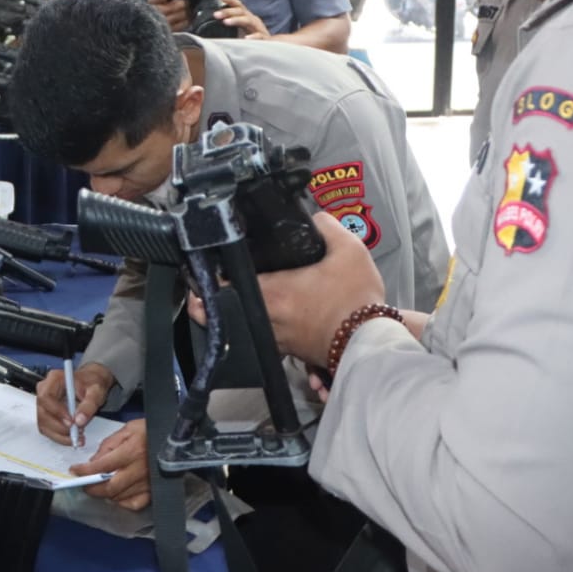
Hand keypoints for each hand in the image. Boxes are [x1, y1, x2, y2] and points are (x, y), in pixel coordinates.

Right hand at [36, 362, 114, 444]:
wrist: (90, 383)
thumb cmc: (91, 383)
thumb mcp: (96, 392)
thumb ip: (88, 405)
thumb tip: (79, 421)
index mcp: (54, 379)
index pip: (46, 397)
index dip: (56, 411)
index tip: (71, 421)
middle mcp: (45, 389)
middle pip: (43, 413)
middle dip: (59, 427)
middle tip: (77, 431)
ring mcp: (43, 402)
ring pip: (43, 424)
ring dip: (60, 434)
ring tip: (78, 435)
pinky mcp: (45, 413)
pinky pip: (47, 428)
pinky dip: (59, 436)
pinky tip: (73, 436)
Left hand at [72, 419, 150, 510]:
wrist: (177, 437)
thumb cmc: (151, 430)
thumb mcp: (127, 429)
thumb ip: (109, 445)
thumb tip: (94, 462)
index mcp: (131, 452)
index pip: (101, 466)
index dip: (84, 471)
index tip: (74, 471)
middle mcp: (138, 470)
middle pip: (109, 488)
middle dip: (92, 488)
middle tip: (84, 484)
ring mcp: (147, 483)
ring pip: (119, 497)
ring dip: (105, 494)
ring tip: (99, 486)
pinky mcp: (154, 491)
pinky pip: (134, 504)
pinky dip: (122, 502)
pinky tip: (118, 494)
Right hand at [148, 0, 191, 30]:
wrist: (149, 20)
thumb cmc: (158, 2)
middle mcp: (156, 11)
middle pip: (175, 5)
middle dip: (185, 2)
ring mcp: (163, 21)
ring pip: (180, 15)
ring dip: (188, 10)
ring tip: (192, 6)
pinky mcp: (169, 30)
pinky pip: (182, 24)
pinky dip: (189, 19)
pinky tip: (191, 15)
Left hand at [188, 212, 385, 367]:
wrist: (371, 341)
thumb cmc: (357, 299)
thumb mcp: (349, 250)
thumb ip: (328, 227)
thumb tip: (315, 218)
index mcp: (274, 292)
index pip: (226, 286)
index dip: (209, 279)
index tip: (201, 271)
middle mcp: (269, 319)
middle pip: (226, 312)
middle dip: (210, 303)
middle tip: (203, 291)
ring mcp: (278, 339)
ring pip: (243, 329)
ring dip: (234, 317)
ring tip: (229, 303)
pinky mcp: (292, 352)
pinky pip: (265, 341)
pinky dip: (257, 331)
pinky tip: (261, 321)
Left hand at [211, 0, 268, 38]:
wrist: (272, 46)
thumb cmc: (252, 37)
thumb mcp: (240, 28)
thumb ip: (230, 24)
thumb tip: (212, 23)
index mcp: (246, 16)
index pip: (237, 5)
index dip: (229, 0)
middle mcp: (252, 20)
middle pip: (240, 11)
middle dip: (228, 11)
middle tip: (216, 15)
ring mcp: (259, 28)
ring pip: (248, 21)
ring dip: (236, 20)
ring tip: (226, 22)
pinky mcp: (264, 38)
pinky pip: (259, 36)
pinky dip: (253, 37)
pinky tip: (246, 39)